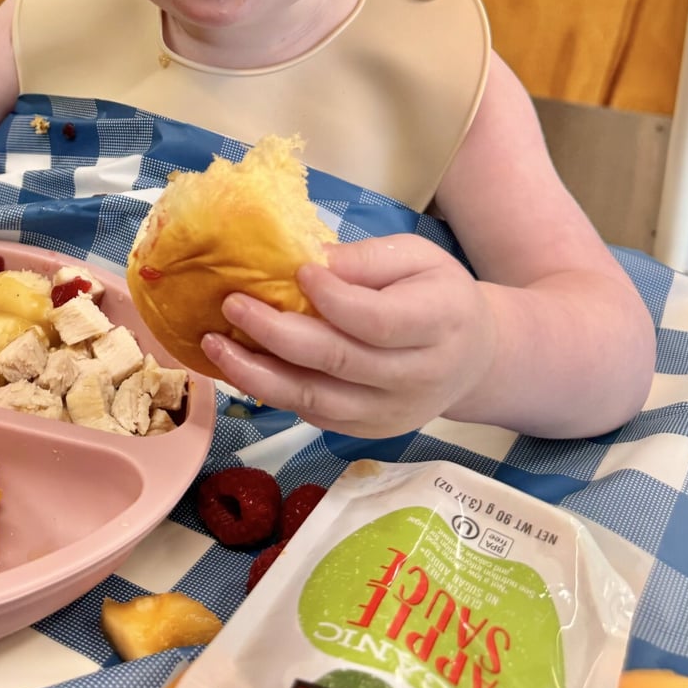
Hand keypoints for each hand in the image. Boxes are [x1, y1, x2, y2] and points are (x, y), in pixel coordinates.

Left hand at [200, 235, 496, 437]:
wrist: (472, 358)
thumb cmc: (438, 294)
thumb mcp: (418, 257)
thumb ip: (368, 259)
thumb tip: (311, 259)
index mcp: (439, 323)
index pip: (377, 320)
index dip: (333, 299)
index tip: (298, 272)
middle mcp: (417, 377)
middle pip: (338, 361)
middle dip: (276, 333)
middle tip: (232, 303)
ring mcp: (391, 412)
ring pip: (316, 399)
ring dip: (257, 374)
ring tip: (215, 343)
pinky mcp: (368, 430)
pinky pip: (313, 414)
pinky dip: (272, 391)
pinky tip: (241, 364)